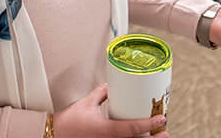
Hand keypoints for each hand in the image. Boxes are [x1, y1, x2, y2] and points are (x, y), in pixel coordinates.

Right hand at [54, 83, 168, 137]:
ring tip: (157, 136)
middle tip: (165, 133)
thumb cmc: (68, 123)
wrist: (54, 136)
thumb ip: (101, 94)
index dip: (149, 124)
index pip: (132, 129)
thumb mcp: (86, 104)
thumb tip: (110, 87)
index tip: (162, 119)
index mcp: (107, 131)